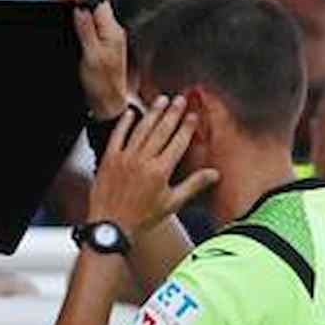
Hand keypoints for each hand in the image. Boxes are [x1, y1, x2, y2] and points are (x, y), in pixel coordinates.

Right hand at [53, 0, 128, 117]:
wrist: (109, 104)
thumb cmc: (102, 85)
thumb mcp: (91, 57)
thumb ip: (86, 30)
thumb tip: (79, 8)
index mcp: (112, 31)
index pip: (96, 0)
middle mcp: (113, 30)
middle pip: (95, 1)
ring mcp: (109, 35)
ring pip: (93, 9)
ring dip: (77, 2)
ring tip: (59, 0)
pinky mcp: (104, 42)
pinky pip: (92, 21)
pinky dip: (80, 14)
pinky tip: (70, 15)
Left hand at [89, 95, 218, 235]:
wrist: (111, 226)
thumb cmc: (142, 218)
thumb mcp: (172, 203)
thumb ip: (193, 185)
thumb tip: (215, 174)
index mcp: (161, 171)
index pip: (178, 142)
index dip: (186, 126)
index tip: (192, 114)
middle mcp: (143, 160)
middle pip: (161, 131)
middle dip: (172, 113)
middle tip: (180, 99)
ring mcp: (125, 158)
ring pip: (142, 129)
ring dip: (153, 113)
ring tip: (162, 100)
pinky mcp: (109, 159)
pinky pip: (118, 136)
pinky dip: (125, 123)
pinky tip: (132, 112)